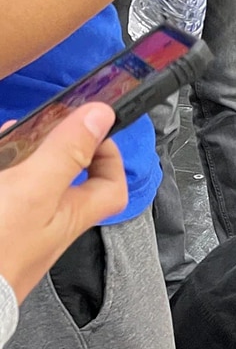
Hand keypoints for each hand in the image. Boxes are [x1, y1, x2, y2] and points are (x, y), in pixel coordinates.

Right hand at [0, 104, 126, 303]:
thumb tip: (101, 118)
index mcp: (71, 215)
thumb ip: (67, 154)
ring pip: (30, 184)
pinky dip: (4, 170)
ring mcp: (20, 227)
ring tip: (11, 131)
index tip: (93, 126)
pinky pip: (8, 196)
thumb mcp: (36, 190)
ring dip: (23, 155)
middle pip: (65, 180)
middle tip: (46, 123)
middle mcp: (48, 223)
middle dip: (57, 147)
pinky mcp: (1, 230)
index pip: (112, 186)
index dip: (109, 154)